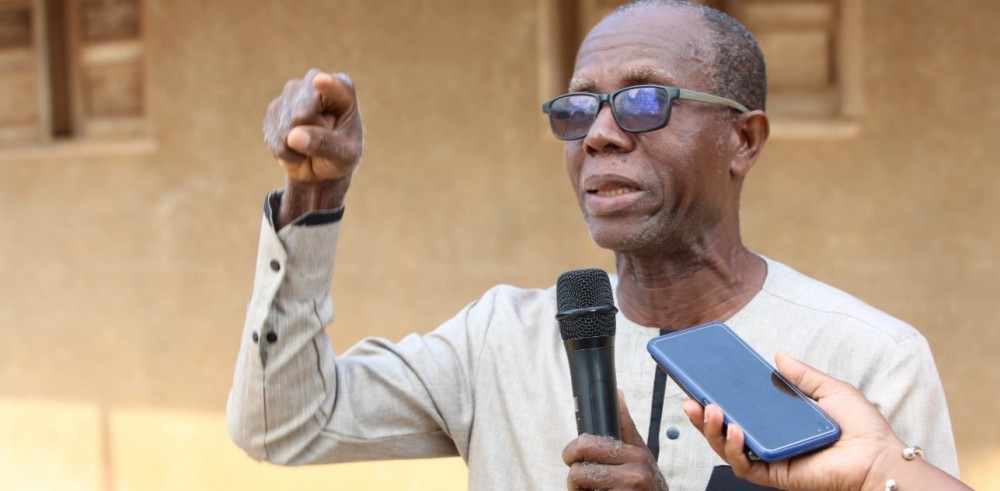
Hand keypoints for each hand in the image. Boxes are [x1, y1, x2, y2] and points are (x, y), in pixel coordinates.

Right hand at [263, 69, 362, 226]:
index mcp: (343, 90)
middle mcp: (317, 84)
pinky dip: (279, 146)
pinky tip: (291, 152)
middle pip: (301, 100)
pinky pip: (270, 127)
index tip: (321, 81)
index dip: (326, 85)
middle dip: (303, 128)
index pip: (333, 85)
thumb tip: (295, 135)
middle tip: (312, 146)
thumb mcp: (342, 156)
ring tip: (305, 153)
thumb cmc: (341, 161)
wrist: (320, 174)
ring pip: (282, 114)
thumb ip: (323, 144)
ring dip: (290, 141)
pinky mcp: (275, 109)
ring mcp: (293, 93)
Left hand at [563, 393, 667, 489]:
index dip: (574, 451)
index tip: (573, 456)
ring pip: (579, 483)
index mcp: (636, 454)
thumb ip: (626, 427)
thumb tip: (618, 394)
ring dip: (578, 489)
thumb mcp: (642, 455)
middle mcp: (634, 473)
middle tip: (578, 478)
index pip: (588, 444)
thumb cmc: (648, 485)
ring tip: (590, 490)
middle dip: (574, 471)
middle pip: (579, 467)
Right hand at [682, 352, 900, 490]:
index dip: (717, 395)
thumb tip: (778, 355)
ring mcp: (770, 457)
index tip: (699, 379)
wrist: (879, 457)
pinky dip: (734, 449)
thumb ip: (801, 374)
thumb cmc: (861, 428)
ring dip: (711, 430)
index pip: (740, 407)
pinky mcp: (775, 474)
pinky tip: (735, 430)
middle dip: (702, 415)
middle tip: (690, 397)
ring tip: (708, 410)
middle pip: (725, 428)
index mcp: (779, 419)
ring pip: (727, 448)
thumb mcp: (829, 389)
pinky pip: (744, 465)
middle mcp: (770, 439)